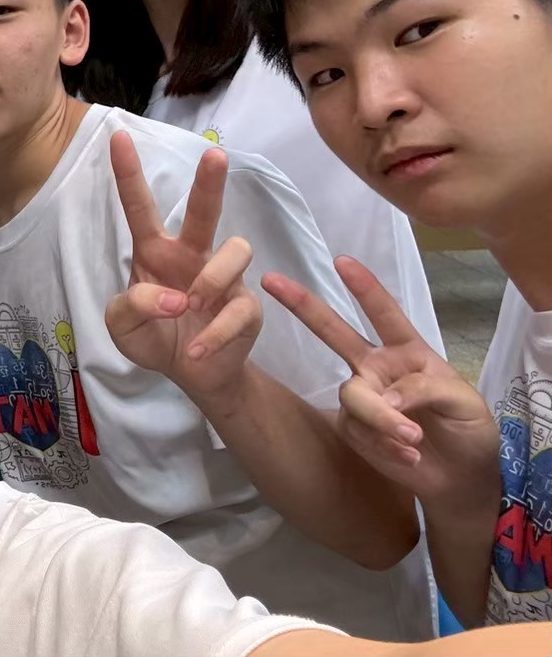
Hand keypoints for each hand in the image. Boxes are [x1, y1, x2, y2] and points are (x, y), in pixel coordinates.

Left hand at [104, 130, 262, 397]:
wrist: (190, 374)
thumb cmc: (152, 337)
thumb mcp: (122, 325)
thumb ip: (132, 306)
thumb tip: (173, 297)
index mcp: (155, 251)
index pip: (139, 207)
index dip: (128, 173)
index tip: (118, 136)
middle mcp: (191, 254)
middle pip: (203, 211)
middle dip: (209, 183)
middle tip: (215, 154)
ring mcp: (224, 278)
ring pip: (236, 250)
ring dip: (211, 279)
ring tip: (191, 304)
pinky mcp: (247, 307)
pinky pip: (239, 309)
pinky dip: (214, 333)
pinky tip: (197, 349)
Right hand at [262, 258, 499, 504]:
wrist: (461, 478)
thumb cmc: (468, 428)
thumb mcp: (463, 401)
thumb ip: (425, 389)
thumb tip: (385, 395)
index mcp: (408, 351)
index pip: (385, 314)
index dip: (365, 288)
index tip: (342, 262)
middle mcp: (377, 367)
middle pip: (335, 332)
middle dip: (303, 305)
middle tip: (271, 280)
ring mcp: (363, 397)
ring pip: (354, 395)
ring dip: (382, 417)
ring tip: (412, 439)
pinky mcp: (354, 429)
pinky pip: (358, 429)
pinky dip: (385, 444)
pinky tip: (410, 457)